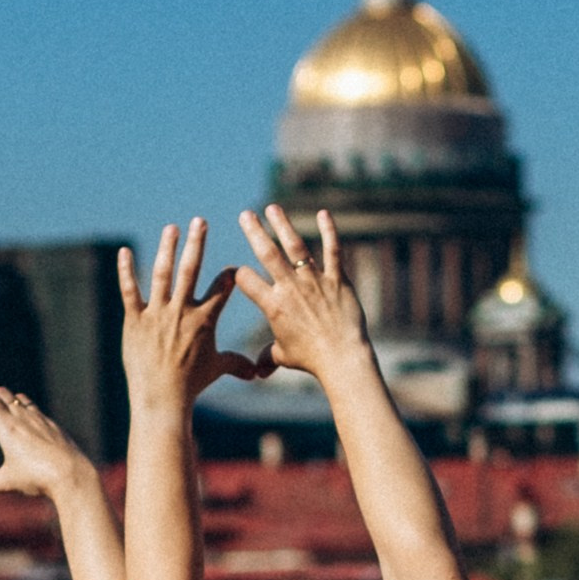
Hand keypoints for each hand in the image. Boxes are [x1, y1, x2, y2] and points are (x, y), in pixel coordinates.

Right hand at [0, 389, 92, 500]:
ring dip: (7, 409)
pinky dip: (24, 417)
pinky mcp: (52, 424)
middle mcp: (23, 416)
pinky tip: (27, 440)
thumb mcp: (9, 482)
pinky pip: (35, 410)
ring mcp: (40, 418)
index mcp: (8, 425)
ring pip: (18, 398)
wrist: (71, 475)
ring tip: (7, 433)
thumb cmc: (38, 477)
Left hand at [119, 218, 261, 412]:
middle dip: (197, 243)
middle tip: (199, 221)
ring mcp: (158, 313)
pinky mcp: (135, 320)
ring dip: (167, 247)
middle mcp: (182, 310)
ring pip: (163, 273)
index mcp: (205, 319)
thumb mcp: (217, 369)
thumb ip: (237, 363)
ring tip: (171, 228)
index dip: (229, 275)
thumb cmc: (192, 384)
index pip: (222, 287)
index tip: (231, 265)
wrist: (162, 398)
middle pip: (191, 269)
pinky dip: (126, 270)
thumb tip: (257, 373)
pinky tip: (124, 252)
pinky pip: (130, 290)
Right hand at [233, 206, 369, 380]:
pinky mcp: (337, 279)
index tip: (237, 271)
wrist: (342, 358)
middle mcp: (290, 288)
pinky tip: (323, 213)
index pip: (246, 281)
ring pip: (296, 246)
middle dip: (254, 231)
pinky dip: (329, 231)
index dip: (238, 275)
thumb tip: (256, 372)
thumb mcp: (283, 356)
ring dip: (282, 224)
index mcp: (273, 306)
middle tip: (245, 214)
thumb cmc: (310, 359)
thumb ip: (267, 357)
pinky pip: (333, 250)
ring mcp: (314, 281)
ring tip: (273, 208)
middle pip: (267, 253)